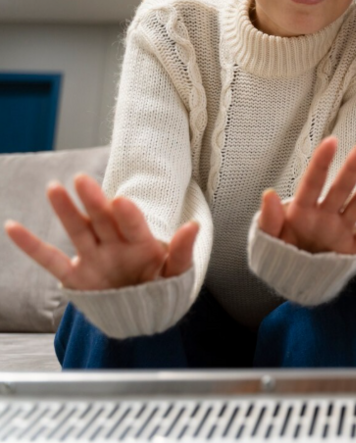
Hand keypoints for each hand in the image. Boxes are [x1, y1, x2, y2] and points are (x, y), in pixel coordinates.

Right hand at [4, 174, 196, 290]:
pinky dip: (31, 246)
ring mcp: (94, 258)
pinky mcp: (76, 276)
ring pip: (78, 230)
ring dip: (66, 211)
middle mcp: (115, 245)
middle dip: (94, 201)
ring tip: (54, 188)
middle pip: (103, 220)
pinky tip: (13, 227)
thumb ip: (182, 252)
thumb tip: (194, 226)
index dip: (127, 215)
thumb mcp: (177, 274)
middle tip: (83, 181)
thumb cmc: (162, 290)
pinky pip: (51, 260)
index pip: (133, 225)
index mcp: (142, 243)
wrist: (145, 317)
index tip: (121, 202)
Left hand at [257, 136, 355, 254]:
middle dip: (354, 164)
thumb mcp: (267, 241)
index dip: (322, 163)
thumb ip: (269, 220)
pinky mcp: (353, 247)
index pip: (313, 183)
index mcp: (303, 211)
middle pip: (342, 186)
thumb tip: (268, 194)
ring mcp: (341, 229)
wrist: (292, 282)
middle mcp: (325, 215)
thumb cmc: (280, 255)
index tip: (332, 141)